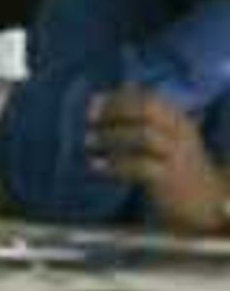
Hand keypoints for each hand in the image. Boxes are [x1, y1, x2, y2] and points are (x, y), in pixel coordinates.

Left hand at [88, 90, 229, 232]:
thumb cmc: (174, 163)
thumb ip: (142, 116)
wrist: (202, 198)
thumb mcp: (165, 135)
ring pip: (144, 135)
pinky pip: (140, 166)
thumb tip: (112, 91)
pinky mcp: (168, 178)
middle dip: (115, 110)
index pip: (148, 97)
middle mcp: (179, 131)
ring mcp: (175, 153)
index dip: (118, 98)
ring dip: (112, 136)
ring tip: (89, 141)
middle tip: (89, 119)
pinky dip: (115, 164)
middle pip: (148, 110)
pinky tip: (95, 165)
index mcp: (177, 118)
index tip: (92, 102)